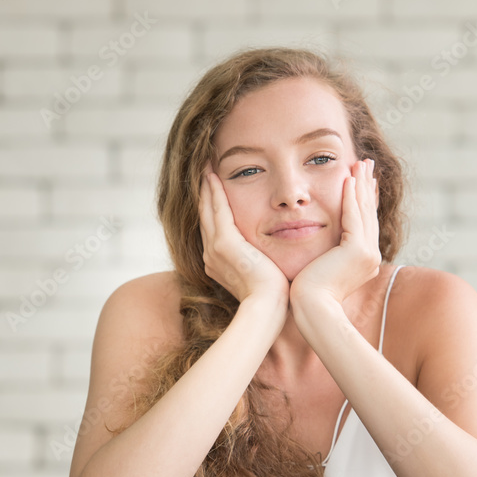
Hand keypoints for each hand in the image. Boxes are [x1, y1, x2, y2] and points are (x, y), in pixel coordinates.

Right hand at [198, 165, 288, 306]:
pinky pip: (218, 210)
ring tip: (205, 168)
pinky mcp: (225, 243)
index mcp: (218, 262)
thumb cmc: (273, 296)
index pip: (213, 228)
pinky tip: (214, 176)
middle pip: (205, 216)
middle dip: (204, 193)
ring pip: (208, 210)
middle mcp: (210, 254)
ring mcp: (215, 249)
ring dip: (207, 188)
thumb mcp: (263, 275)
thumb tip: (272, 257)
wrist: (268, 308)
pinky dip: (215, 192)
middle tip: (204, 172)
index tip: (213, 189)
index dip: (211, 207)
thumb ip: (262, 261)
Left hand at [290, 158, 380, 308]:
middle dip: (366, 185)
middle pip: (368, 212)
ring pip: (363, 211)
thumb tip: (318, 246)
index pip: (364, 221)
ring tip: (360, 163)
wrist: (311, 309)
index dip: (363, 198)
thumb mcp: (321, 268)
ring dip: (361, 184)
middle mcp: (370, 256)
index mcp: (363, 260)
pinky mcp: (358, 250)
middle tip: (366, 162)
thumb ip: (325, 255)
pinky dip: (350, 197)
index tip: (360, 178)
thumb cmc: (307, 293)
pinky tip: (348, 179)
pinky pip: (353, 217)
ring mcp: (367, 253)